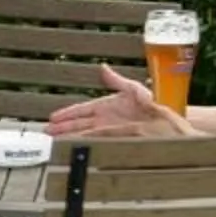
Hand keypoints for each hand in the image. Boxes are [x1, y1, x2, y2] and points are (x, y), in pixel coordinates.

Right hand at [47, 64, 187, 136]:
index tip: (54, 117)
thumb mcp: (135, 89)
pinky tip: (75, 148)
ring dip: (70, 137)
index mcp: (106, 105)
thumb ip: (117, 81)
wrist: (168, 119)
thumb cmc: (153, 101)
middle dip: (63, 127)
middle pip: (79, 124)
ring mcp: (109, 129)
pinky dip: (85, 145)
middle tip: (47, 131)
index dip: (68, 114)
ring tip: (55, 141)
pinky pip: (97, 142)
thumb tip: (103, 68)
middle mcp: (104, 118)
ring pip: (85, 134)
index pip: (82, 110)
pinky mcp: (116, 139)